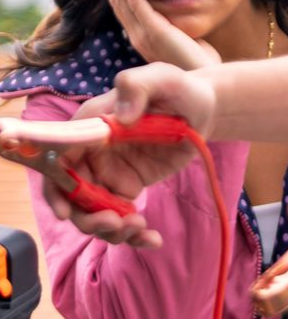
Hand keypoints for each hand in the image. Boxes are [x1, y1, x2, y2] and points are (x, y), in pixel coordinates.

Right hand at [41, 63, 217, 244]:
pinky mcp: (126, 189)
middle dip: (88, 218)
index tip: (66, 212)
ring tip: (140, 229)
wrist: (201, 111)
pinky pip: (120, 218)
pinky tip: (152, 238)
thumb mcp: (162, 79)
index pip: (57, 158)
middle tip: (117, 224)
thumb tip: (122, 116)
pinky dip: (133, 235)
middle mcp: (91, 153)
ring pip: (94, 213)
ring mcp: (107, 173)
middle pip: (72, 195)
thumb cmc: (177, 90)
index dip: (55, 187)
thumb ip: (137, 87)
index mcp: (89, 126)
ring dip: (111, 230)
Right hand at [95, 0, 220, 69]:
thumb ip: (173, 27)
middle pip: (117, 2)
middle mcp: (137, 37)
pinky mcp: (156, 33)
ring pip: (121, 1)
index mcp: (142, 38)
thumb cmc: (197, 65)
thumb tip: (175, 17)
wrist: (206, 85)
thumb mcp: (180, 41)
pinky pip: (138, 5)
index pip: (123, 9)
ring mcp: (144, 36)